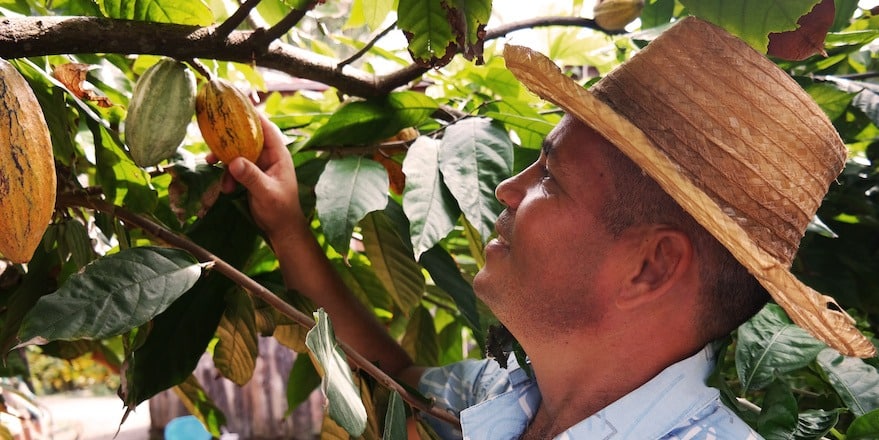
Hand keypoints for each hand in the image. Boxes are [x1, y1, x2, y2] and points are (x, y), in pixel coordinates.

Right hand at [213, 113, 306, 241]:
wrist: (280, 229)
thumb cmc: (280, 210)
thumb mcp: (266, 193)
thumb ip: (251, 177)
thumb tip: (233, 162)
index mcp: (278, 155)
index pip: (266, 128)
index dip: (253, 115)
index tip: (235, 105)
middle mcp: (268, 157)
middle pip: (247, 138)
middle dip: (229, 139)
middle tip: (211, 138)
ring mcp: (258, 166)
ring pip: (237, 153)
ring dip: (224, 160)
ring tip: (212, 165)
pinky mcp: (250, 176)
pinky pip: (234, 168)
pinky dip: (227, 175)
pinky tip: (225, 188)